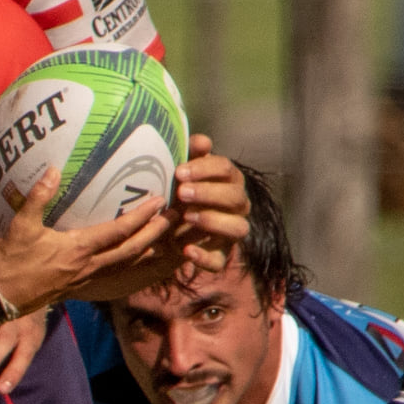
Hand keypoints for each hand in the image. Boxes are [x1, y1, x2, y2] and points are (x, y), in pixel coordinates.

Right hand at [0, 168, 170, 315]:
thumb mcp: (21, 227)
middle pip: (132, 250)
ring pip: (126, 265)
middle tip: (175, 218)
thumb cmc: (12, 262)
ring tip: (163, 239)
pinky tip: (134, 259)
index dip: (141, 217)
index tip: (159, 201)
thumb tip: (53, 170)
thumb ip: (38, 198)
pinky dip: (130, 265)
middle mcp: (89, 265)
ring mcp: (87, 278)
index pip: (119, 231)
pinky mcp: (81, 286)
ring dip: (147, 251)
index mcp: (79, 249)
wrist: (2, 298)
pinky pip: (114, 275)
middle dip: (155, 234)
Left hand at [168, 136, 249, 272]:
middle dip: (209, 194)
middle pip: (236, 197)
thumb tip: (202, 141)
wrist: (165, 227)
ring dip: (213, 221)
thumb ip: (189, 155)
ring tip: (186, 216)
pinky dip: (204, 257)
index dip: (205, 169)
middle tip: (181, 193)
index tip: (179, 172)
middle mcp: (236, 206)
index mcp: (228, 181)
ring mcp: (230, 232)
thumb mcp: (179, 173)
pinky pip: (219, 261)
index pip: (227, 170)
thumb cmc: (177, 192)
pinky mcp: (218, 256)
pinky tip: (185, 251)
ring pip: (238, 228)